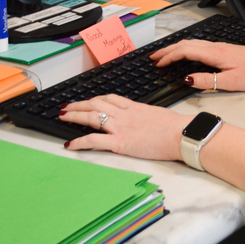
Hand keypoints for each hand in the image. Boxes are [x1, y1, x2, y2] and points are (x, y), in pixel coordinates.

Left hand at [60, 94, 189, 159]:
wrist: (181, 133)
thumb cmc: (176, 126)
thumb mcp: (158, 115)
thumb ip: (146, 116)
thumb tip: (144, 120)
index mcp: (135, 107)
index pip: (109, 99)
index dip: (95, 99)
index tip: (87, 101)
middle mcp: (124, 114)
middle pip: (96, 104)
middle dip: (78, 105)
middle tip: (66, 107)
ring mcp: (121, 127)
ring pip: (91, 117)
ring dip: (74, 115)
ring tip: (62, 117)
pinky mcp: (120, 142)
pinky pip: (94, 140)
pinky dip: (79, 142)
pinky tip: (70, 144)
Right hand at [151, 39, 244, 91]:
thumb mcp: (231, 82)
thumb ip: (207, 81)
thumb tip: (187, 79)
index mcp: (215, 53)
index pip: (185, 51)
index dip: (169, 57)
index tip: (157, 64)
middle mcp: (216, 47)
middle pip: (186, 44)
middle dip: (167, 50)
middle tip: (154, 58)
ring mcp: (220, 47)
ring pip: (192, 43)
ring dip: (176, 48)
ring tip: (165, 56)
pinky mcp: (225, 49)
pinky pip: (200, 46)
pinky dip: (187, 49)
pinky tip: (186, 55)